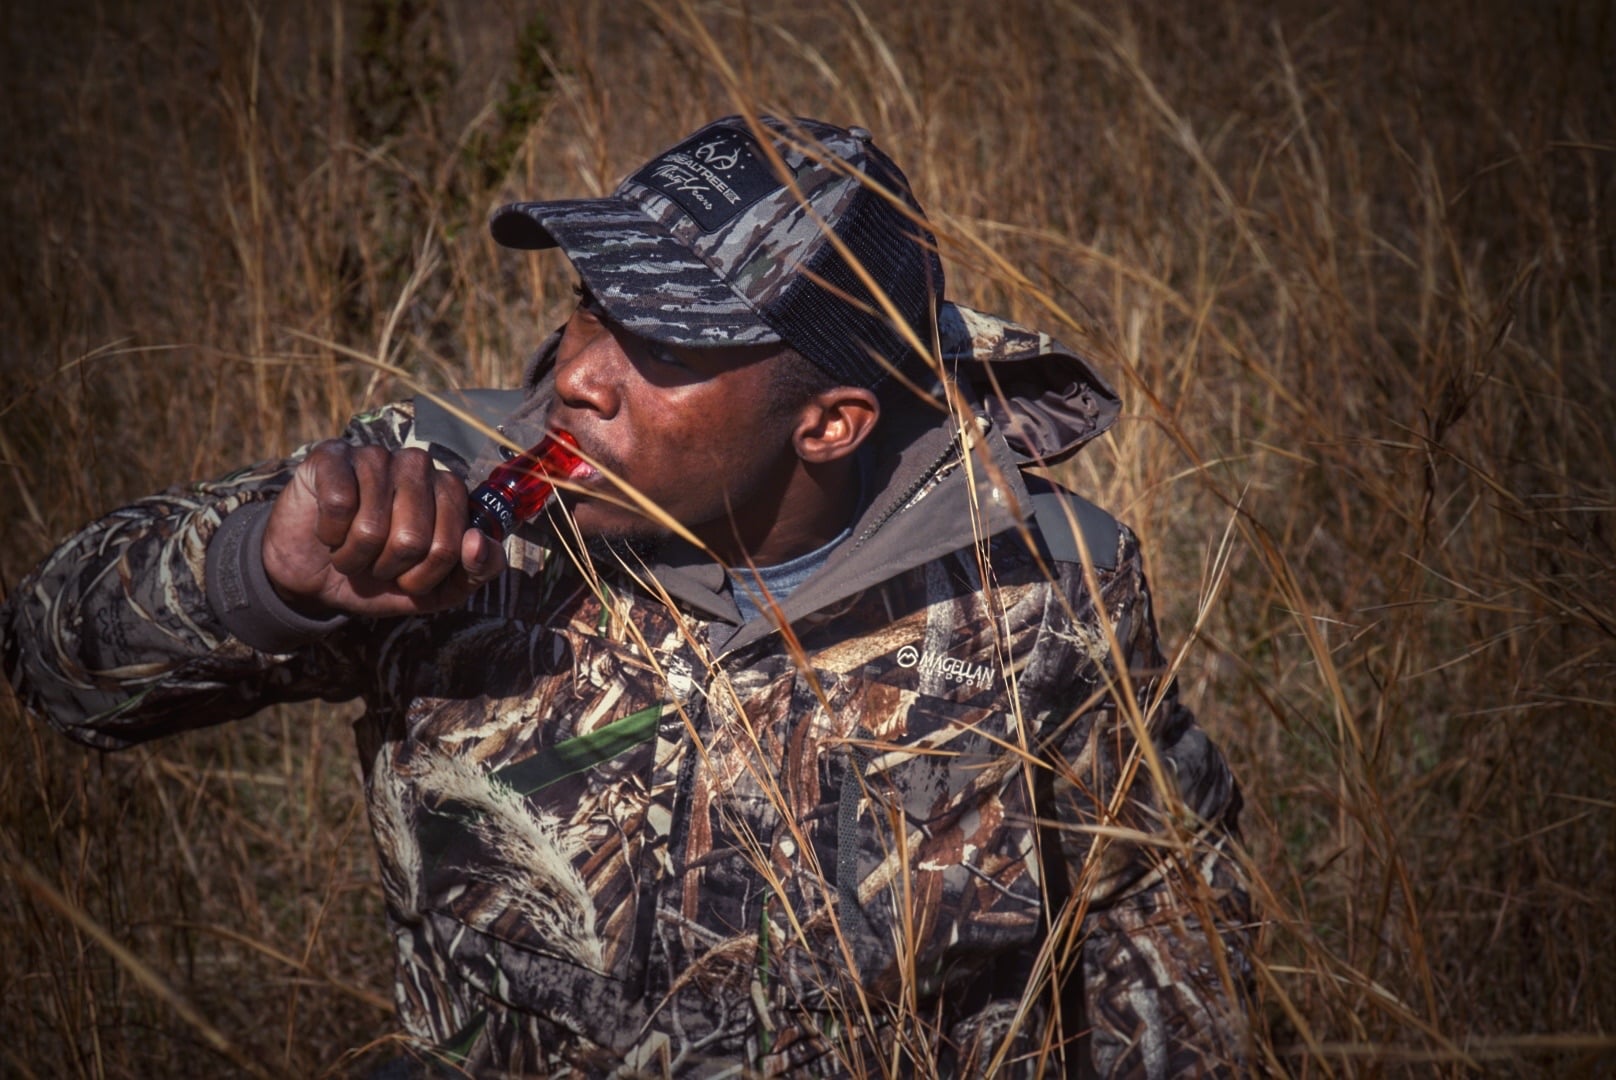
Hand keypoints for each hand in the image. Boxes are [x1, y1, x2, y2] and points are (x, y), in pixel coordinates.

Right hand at [262, 441, 504, 616]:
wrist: (314, 576)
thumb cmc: (381, 576)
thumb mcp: (436, 589)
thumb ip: (476, 571)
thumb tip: (478, 543)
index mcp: (450, 492)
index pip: (451, 547)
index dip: (423, 577)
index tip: (407, 577)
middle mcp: (418, 465)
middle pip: (413, 539)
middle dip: (388, 568)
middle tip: (374, 562)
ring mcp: (376, 456)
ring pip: (372, 527)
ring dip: (354, 556)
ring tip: (349, 548)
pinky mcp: (332, 456)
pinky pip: (338, 505)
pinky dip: (329, 534)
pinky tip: (328, 529)